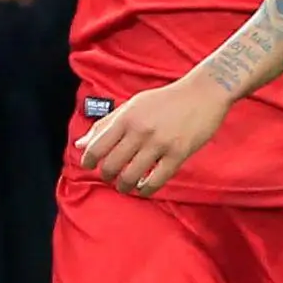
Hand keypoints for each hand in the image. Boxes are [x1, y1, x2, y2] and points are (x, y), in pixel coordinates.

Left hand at [77, 75, 230, 194]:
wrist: (202, 93)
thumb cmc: (164, 100)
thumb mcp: (131, 105)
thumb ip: (105, 125)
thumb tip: (80, 144)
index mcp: (126, 117)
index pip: (97, 146)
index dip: (88, 161)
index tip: (88, 166)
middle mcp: (139, 131)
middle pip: (112, 164)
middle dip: (106, 176)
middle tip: (109, 177)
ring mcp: (159, 143)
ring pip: (131, 176)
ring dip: (124, 186)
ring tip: (125, 186)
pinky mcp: (178, 154)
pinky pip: (157, 180)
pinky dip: (146, 189)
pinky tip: (143, 188)